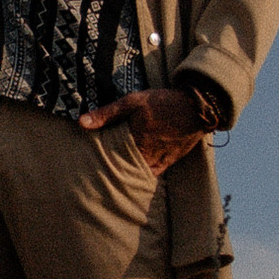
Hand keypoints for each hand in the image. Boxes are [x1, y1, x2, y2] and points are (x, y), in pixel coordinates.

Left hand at [77, 84, 214, 176]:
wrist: (196, 107)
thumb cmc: (163, 102)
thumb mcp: (133, 101)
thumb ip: (107, 113)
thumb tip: (81, 122)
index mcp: (133, 140)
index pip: (109, 157)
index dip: (97, 161)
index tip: (85, 164)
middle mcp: (145, 154)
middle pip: (122, 168)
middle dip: (109, 171)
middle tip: (93, 174)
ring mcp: (158, 160)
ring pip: (136, 173)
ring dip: (125, 175)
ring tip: (110, 177)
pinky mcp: (169, 161)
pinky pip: (152, 174)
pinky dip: (142, 176)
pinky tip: (133, 176)